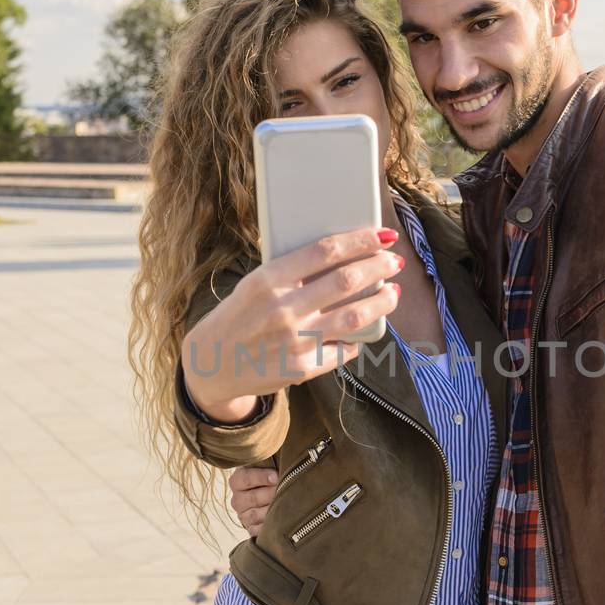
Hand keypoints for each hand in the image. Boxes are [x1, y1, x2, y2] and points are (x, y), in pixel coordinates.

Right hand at [184, 227, 402, 413]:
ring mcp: (294, 341)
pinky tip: (363, 330)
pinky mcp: (302, 368)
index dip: (360, 240)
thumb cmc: (241, 315)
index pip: (326, 251)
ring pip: (355, 316)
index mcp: (268, 280)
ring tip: (393, 293)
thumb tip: (345, 256)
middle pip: (347, 280)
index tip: (382, 236)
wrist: (211, 363)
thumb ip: (293, 272)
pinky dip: (358, 338)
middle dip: (379, 267)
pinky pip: (343, 349)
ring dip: (382, 302)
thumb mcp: (256, 285)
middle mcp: (282, 309)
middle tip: (393, 262)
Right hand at [229, 464, 278, 535]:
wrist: (272, 497)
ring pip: (254, 515)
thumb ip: (272, 460)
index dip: (260, 477)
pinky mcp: (250, 528)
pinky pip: (256, 531)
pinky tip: (278, 521)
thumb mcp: (268, 466)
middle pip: (252, 498)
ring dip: (271, 510)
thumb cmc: (272, 476)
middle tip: (285, 490)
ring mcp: (243, 515)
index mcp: (238, 480)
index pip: (244, 478)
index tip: (276, 476)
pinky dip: (267, 527)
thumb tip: (287, 451)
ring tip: (285, 504)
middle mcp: (237, 499)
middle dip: (271, 494)